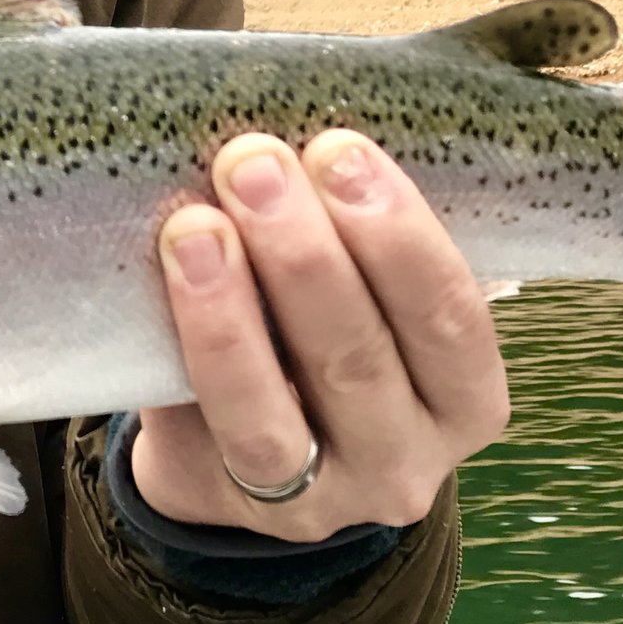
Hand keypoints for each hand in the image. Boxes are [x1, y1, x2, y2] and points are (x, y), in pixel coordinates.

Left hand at [130, 130, 508, 543]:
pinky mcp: (230, 510)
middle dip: (304, 255)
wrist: (244, 442)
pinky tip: (158, 288)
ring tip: (193, 227)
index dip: (400, 235)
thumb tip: (297, 113)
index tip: (339, 148)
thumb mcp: (371, 290)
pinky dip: (185, 359)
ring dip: (230, 314)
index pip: (450, 319)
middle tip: (252, 162)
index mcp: (463, 396)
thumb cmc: (322, 329)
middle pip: (359, 360)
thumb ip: (358, 224)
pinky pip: (202, 436)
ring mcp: (318, 501)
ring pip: (272, 417)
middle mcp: (405, 462)